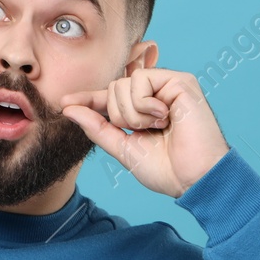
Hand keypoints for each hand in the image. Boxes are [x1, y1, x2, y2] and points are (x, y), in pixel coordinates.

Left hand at [57, 69, 229, 197]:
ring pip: (123, 83)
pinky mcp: (180, 80)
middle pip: (113, 87)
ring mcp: (169, 84)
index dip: (88, 99)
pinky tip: (165, 117)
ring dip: (133, 114)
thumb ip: (97, 127)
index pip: (110, 97)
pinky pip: (141, 80)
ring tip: (158, 126)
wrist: (195, 179)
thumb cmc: (167, 169)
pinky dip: (145, 105)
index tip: (65, 102)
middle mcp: (157, 93)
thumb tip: (69, 108)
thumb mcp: (123, 147)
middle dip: (120, 116)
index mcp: (145, 109)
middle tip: (145, 131)